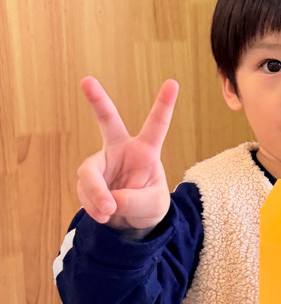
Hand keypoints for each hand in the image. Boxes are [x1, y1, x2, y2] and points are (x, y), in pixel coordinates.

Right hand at [76, 76, 178, 235]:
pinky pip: (85, 192)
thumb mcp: (153, 206)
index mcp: (145, 151)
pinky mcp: (88, 178)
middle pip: (108, 121)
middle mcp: (121, 150)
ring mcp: (102, 163)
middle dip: (97, 100)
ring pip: (89, 173)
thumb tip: (108, 199)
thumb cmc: (149, 207)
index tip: (173, 83)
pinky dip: (93, 207)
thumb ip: (134, 201)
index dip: (164, 105)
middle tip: (86, 80)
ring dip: (96, 195)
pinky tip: (104, 215)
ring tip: (108, 212)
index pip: (156, 125)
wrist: (131, 223)